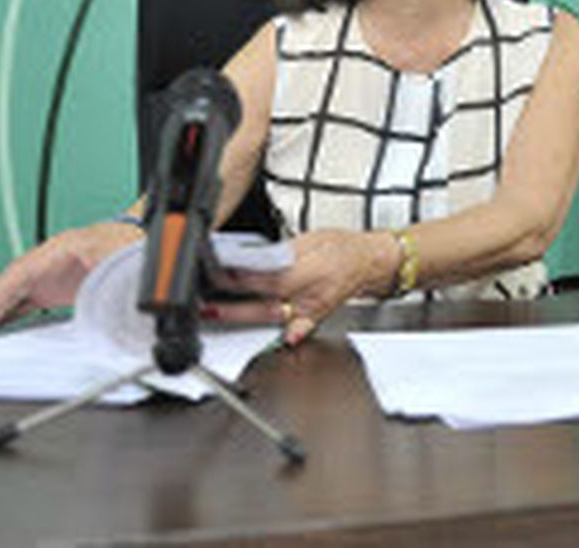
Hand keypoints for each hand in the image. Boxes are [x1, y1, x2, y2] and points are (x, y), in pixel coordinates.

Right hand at [0, 222, 142, 340]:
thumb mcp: (114, 253)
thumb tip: (101, 283)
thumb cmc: (121, 243)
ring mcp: (43, 277)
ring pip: (8, 297)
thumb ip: (104, 267)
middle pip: (7, 287)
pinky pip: (19, 303)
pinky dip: (3, 316)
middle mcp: (43, 263)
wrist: (128, 237)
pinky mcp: (48, 289)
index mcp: (56, 250)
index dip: (1, 291)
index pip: (20, 273)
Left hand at [210, 230, 397, 345]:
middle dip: (233, 304)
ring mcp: (313, 309)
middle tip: (209, 303)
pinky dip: (286, 336)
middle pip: (265, 302)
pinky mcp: (314, 317)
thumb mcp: (309, 238)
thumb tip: (249, 258)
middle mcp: (311, 292)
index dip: (240, 276)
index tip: (218, 272)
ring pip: (273, 317)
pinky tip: (271, 339)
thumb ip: (278, 252)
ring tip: (218, 313)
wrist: (370, 261)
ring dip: (244, 317)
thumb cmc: (342, 247)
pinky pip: (297, 329)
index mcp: (310, 268)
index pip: (267, 275)